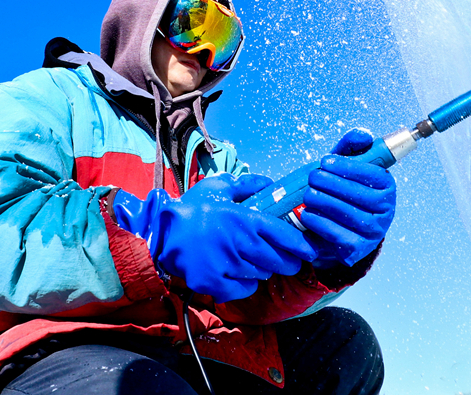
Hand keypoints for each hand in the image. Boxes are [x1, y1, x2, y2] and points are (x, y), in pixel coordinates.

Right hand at [113, 174, 316, 302]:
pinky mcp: (214, 282)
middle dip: (288, 262)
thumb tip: (270, 182)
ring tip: (253, 263)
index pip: (283, 234)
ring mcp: (227, 264)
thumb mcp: (218, 187)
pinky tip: (237, 274)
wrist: (160, 232)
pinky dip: (245, 284)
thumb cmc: (191, 208)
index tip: (310, 251)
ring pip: (261, 274)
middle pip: (278, 260)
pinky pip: (244, 289)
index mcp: (244, 219)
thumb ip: (247, 184)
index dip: (301, 245)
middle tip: (288, 261)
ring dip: (263, 270)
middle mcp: (239, 242)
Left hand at [300, 129, 395, 266]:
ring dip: (324, 203)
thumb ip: (351, 148)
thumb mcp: (345, 168)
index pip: (372, 174)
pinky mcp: (358, 249)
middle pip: (359, 195)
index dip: (347, 166)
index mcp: (386, 186)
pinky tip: (307, 214)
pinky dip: (320, 223)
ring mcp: (374, 232)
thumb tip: (364, 135)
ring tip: (308, 194)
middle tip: (312, 177)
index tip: (325, 161)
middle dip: (331, 184)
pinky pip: (338, 235)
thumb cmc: (342, 191)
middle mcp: (386, 210)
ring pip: (349, 215)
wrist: (336, 228)